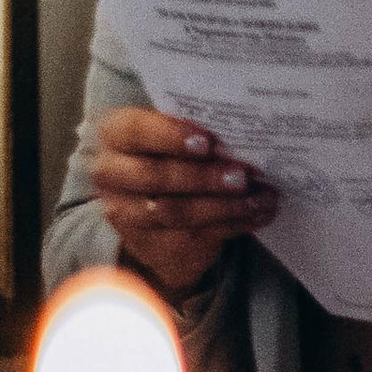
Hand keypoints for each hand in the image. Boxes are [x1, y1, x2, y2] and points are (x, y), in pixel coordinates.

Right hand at [85, 107, 277, 304]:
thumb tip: (238, 129)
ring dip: (225, 205)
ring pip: (176, 212)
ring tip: (261, 197)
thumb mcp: (172, 133)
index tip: (208, 142)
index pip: (134, 131)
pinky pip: (195, 235)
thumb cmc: (172, 154)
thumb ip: (193, 128)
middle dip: (203, 177)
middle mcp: (111, 174)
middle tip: (243, 175)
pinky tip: (260, 212)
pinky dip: (234, 223)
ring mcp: (127, 213)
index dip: (170, 136)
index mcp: (114, 135)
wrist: (155, 210)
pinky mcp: (152, 244)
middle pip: (155, 176)